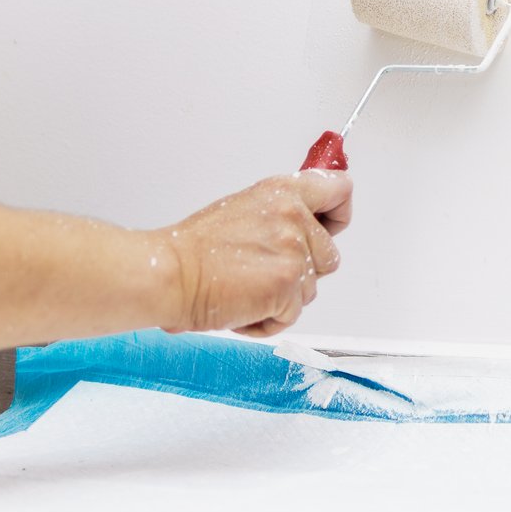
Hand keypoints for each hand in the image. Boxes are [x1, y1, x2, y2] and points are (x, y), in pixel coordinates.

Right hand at [158, 170, 352, 337]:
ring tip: (246, 289)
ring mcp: (295, 251)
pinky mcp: (288, 284)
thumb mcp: (245, 210)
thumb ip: (280, 215)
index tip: (327, 228)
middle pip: (329, 256)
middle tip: (264, 272)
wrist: (170, 274)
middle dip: (303, 272)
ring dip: (282, 299)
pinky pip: (292, 315)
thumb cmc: (195, 249)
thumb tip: (305, 226)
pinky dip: (268, 320)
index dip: (337, 216)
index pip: (340, 190)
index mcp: (283, 192)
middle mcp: (294, 215)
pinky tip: (242, 307)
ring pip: (310, 290)